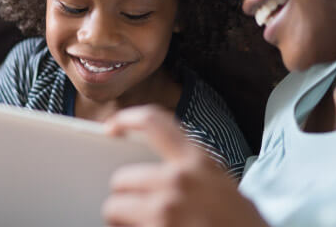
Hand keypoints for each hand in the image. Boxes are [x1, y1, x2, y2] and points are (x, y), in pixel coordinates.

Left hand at [102, 106, 267, 226]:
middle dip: (126, 194)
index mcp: (199, 162)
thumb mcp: (224, 187)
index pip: (154, 121)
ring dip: (123, 218)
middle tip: (140, 208)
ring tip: (143, 225)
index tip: (111, 127)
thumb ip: (192, 172)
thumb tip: (157, 171)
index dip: (126, 119)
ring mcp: (165, 210)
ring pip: (114, 206)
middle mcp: (179, 181)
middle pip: (123, 177)